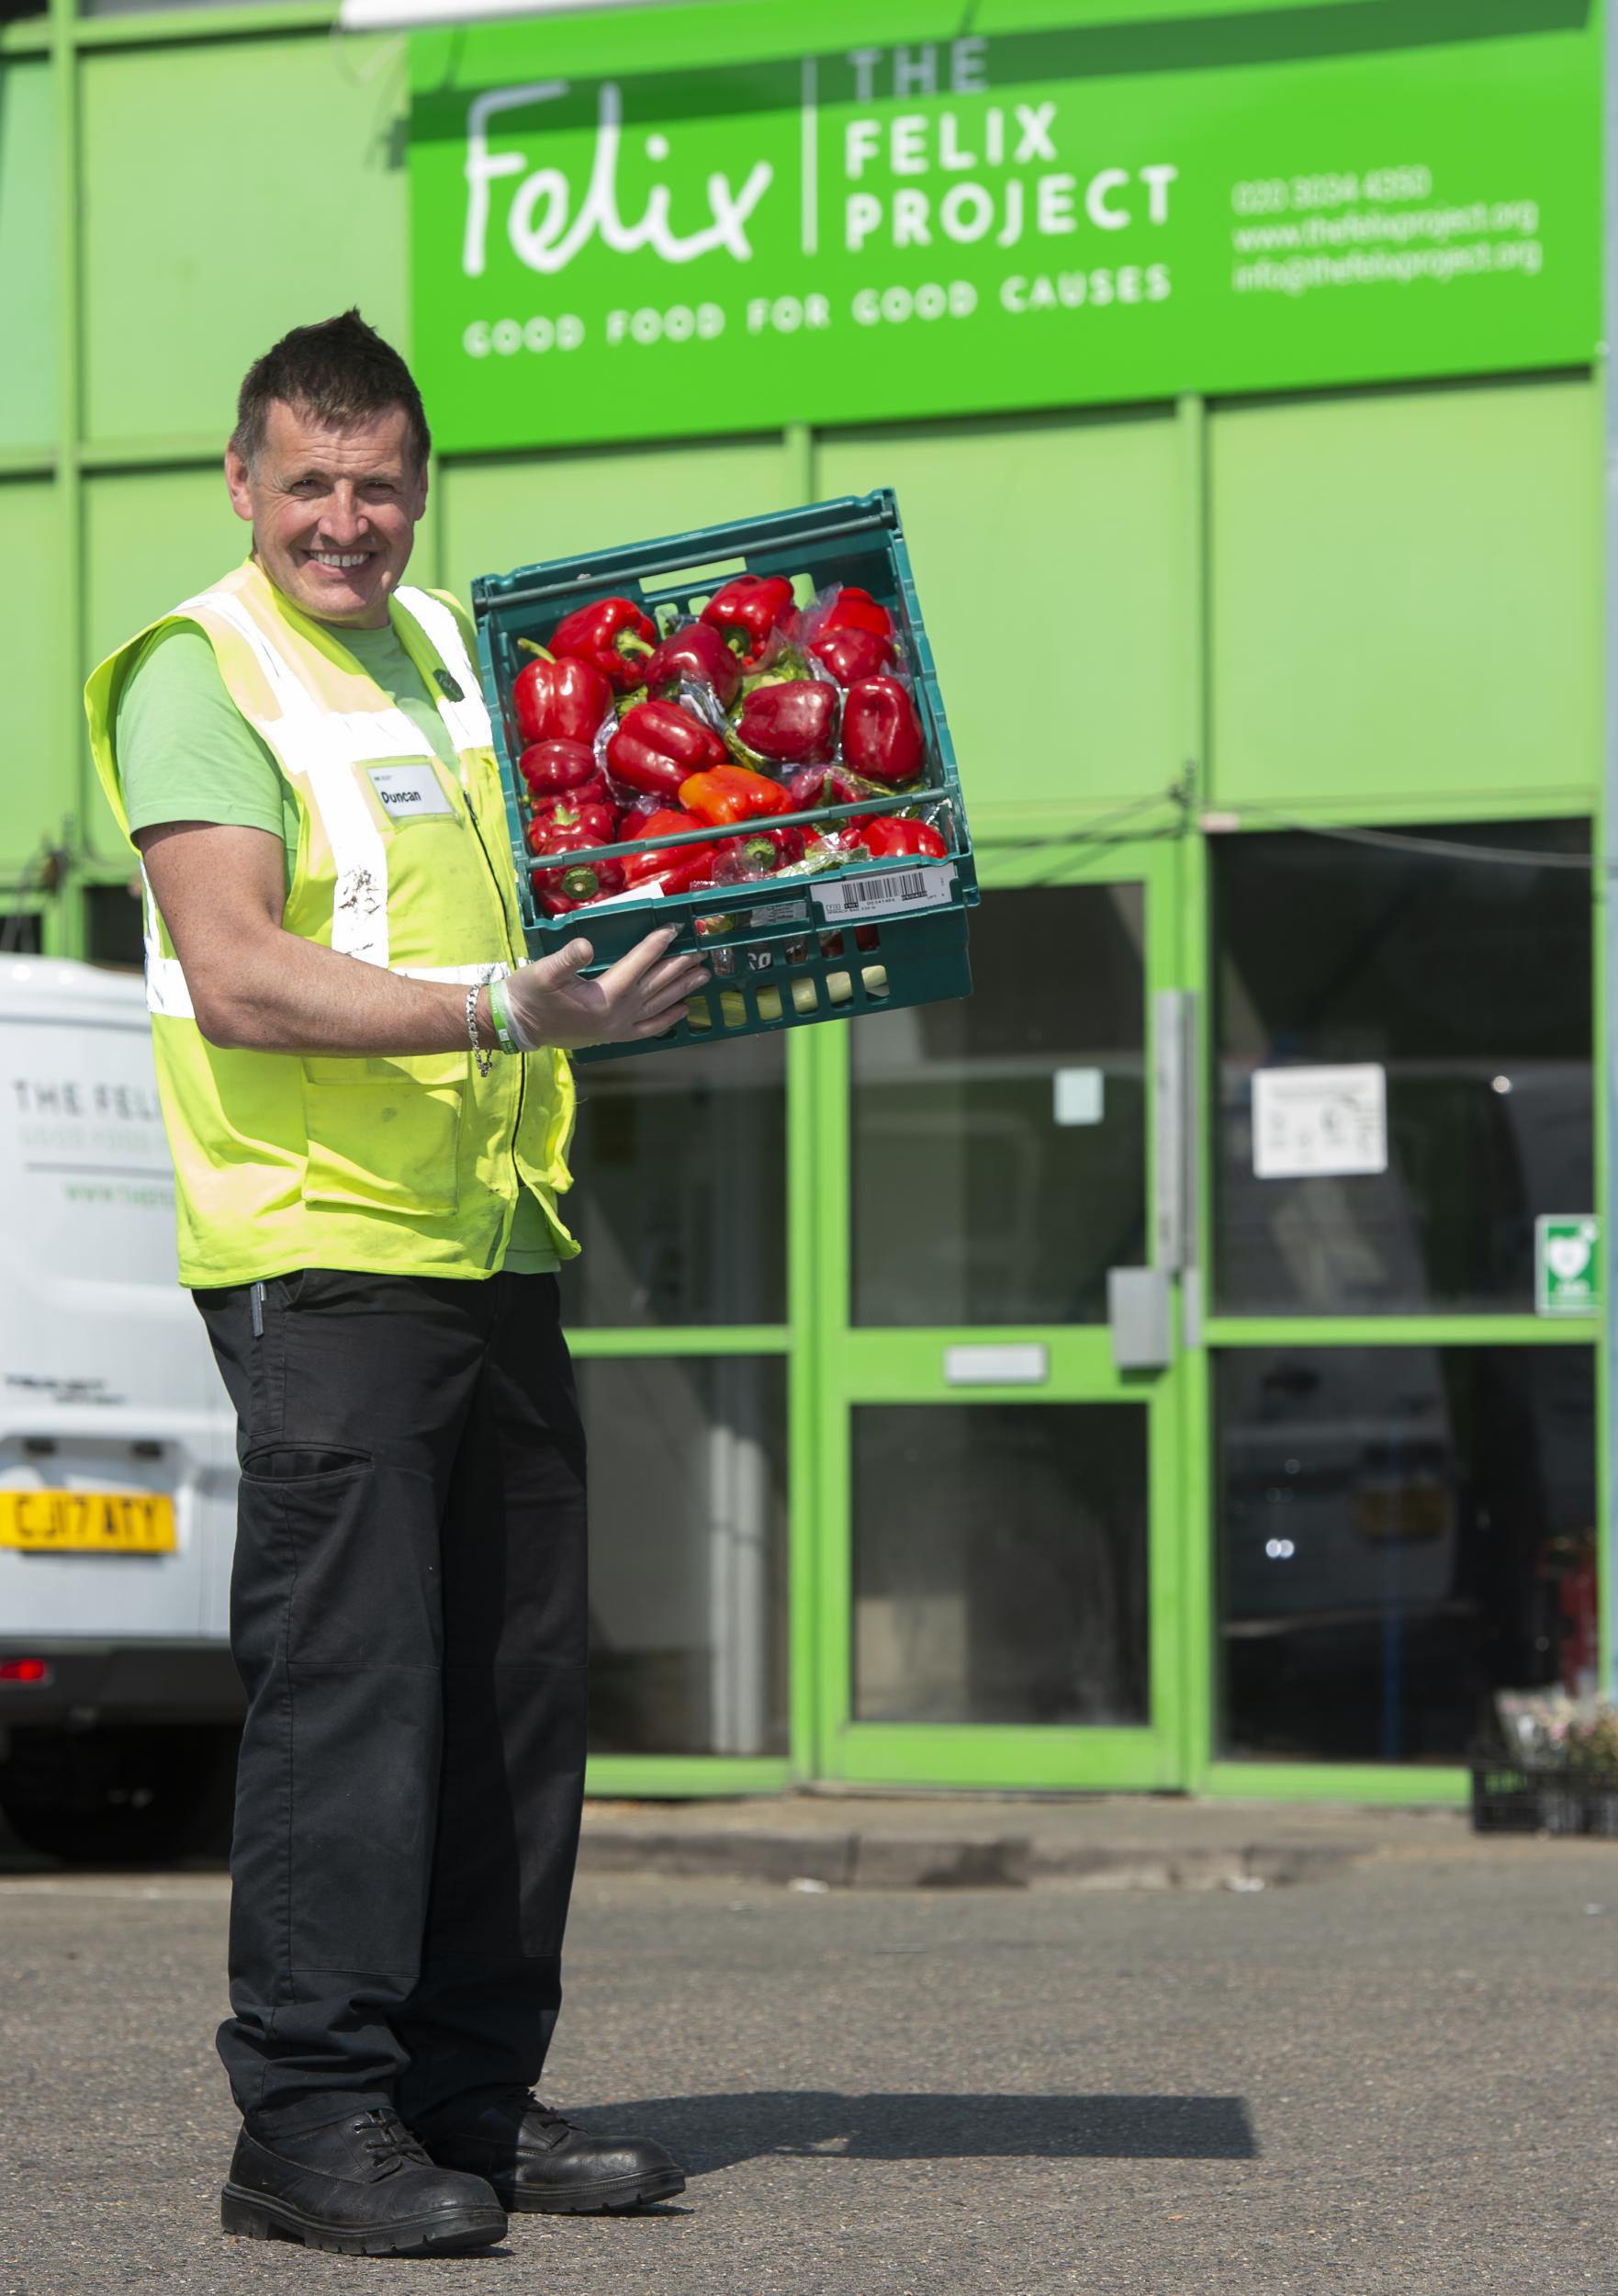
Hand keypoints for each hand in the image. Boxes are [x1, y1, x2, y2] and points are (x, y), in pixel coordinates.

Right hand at [504, 927, 709, 1050]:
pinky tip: (682, 1011)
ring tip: (703, 975)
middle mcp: (617, 1014)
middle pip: (656, 985)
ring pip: (658, 1005)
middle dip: (680, 966)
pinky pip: (648, 1029)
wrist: (517, 1026)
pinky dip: (667, 1019)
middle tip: (702, 952)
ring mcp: (617, 1027)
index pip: (638, 964)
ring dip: (681, 989)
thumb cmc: (529, 995)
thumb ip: (566, 958)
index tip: (674, 927)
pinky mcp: (613, 1036)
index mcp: (604, 996)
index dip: (656, 944)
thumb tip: (585, 944)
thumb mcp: (542, 972)